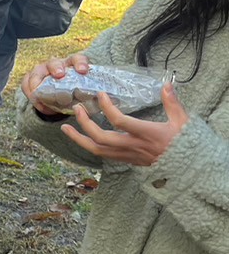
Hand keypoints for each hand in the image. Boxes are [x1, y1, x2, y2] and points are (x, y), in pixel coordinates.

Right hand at [21, 53, 90, 114]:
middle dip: (56, 68)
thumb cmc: (75, 92)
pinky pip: (26, 83)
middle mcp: (56, 65)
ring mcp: (42, 71)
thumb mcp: (84, 91)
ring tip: (38, 94)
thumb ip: (89, 95)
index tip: (82, 71)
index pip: (77, 59)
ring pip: (37, 72)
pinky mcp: (31, 78)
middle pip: (54, 63)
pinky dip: (30, 93)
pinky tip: (36, 102)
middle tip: (59, 75)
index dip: (80, 63)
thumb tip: (99, 104)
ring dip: (37, 81)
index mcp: (72, 65)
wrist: (60, 95)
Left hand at [61, 81, 187, 165]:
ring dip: (79, 138)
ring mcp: (128, 155)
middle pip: (101, 138)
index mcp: (146, 134)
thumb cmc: (186, 143)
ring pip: (97, 150)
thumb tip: (166, 84)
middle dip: (85, 124)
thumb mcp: (182, 121)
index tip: (100, 95)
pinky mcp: (126, 160)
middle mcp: (133, 146)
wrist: (188, 169)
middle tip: (76, 108)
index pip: (120, 121)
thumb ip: (172, 102)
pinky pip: (102, 155)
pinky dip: (89, 146)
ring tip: (65, 127)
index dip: (108, 108)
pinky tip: (81, 138)